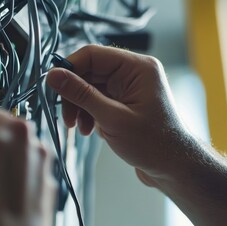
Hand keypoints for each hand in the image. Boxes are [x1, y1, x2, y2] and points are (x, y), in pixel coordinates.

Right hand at [47, 45, 185, 184]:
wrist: (173, 168)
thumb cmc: (153, 144)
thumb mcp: (112, 118)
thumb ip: (81, 95)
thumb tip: (54, 76)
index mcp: (137, 67)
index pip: (93, 55)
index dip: (69, 68)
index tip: (52, 86)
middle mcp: (133, 73)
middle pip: (89, 72)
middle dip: (74, 95)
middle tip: (66, 117)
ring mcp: (128, 88)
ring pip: (90, 88)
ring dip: (79, 107)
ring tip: (79, 128)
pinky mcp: (124, 103)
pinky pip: (98, 100)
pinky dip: (89, 114)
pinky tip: (90, 130)